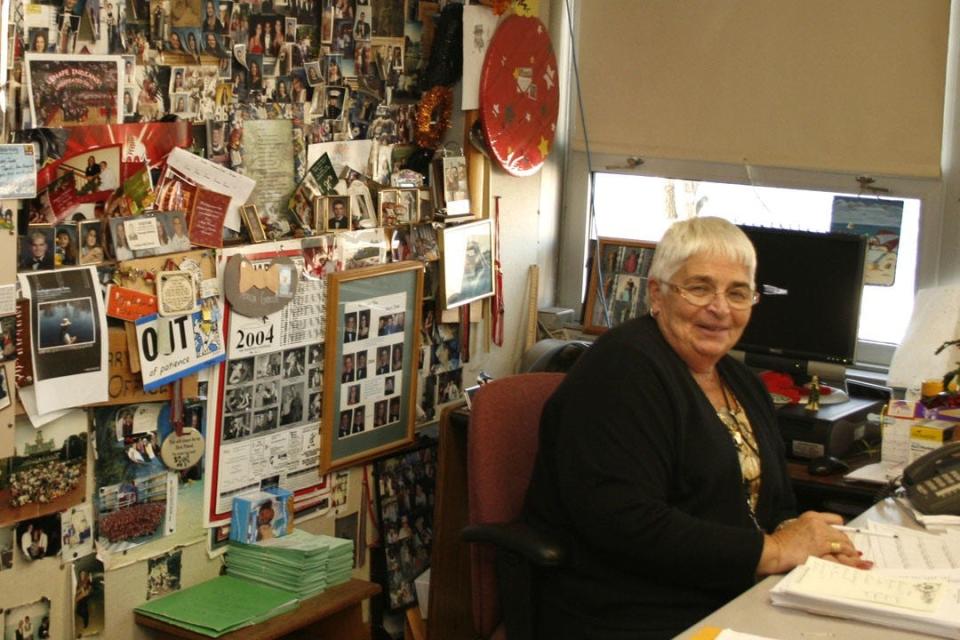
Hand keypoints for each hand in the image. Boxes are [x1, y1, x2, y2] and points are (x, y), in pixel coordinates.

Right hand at [757, 511, 871, 575]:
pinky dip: (849, 561)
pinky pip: (841, 555)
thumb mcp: (796, 529)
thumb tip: (824, 541)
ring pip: (844, 544)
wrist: (774, 549)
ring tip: (858, 561)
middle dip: (849, 545)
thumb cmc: (781, 542)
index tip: (844, 539)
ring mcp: (821, 535)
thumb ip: (810, 531)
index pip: (836, 520)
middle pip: (842, 534)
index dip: (842, 531)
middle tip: (853, 554)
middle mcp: (818, 523)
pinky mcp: (822, 548)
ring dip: (851, 554)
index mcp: (811, 516)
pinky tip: (855, 564)